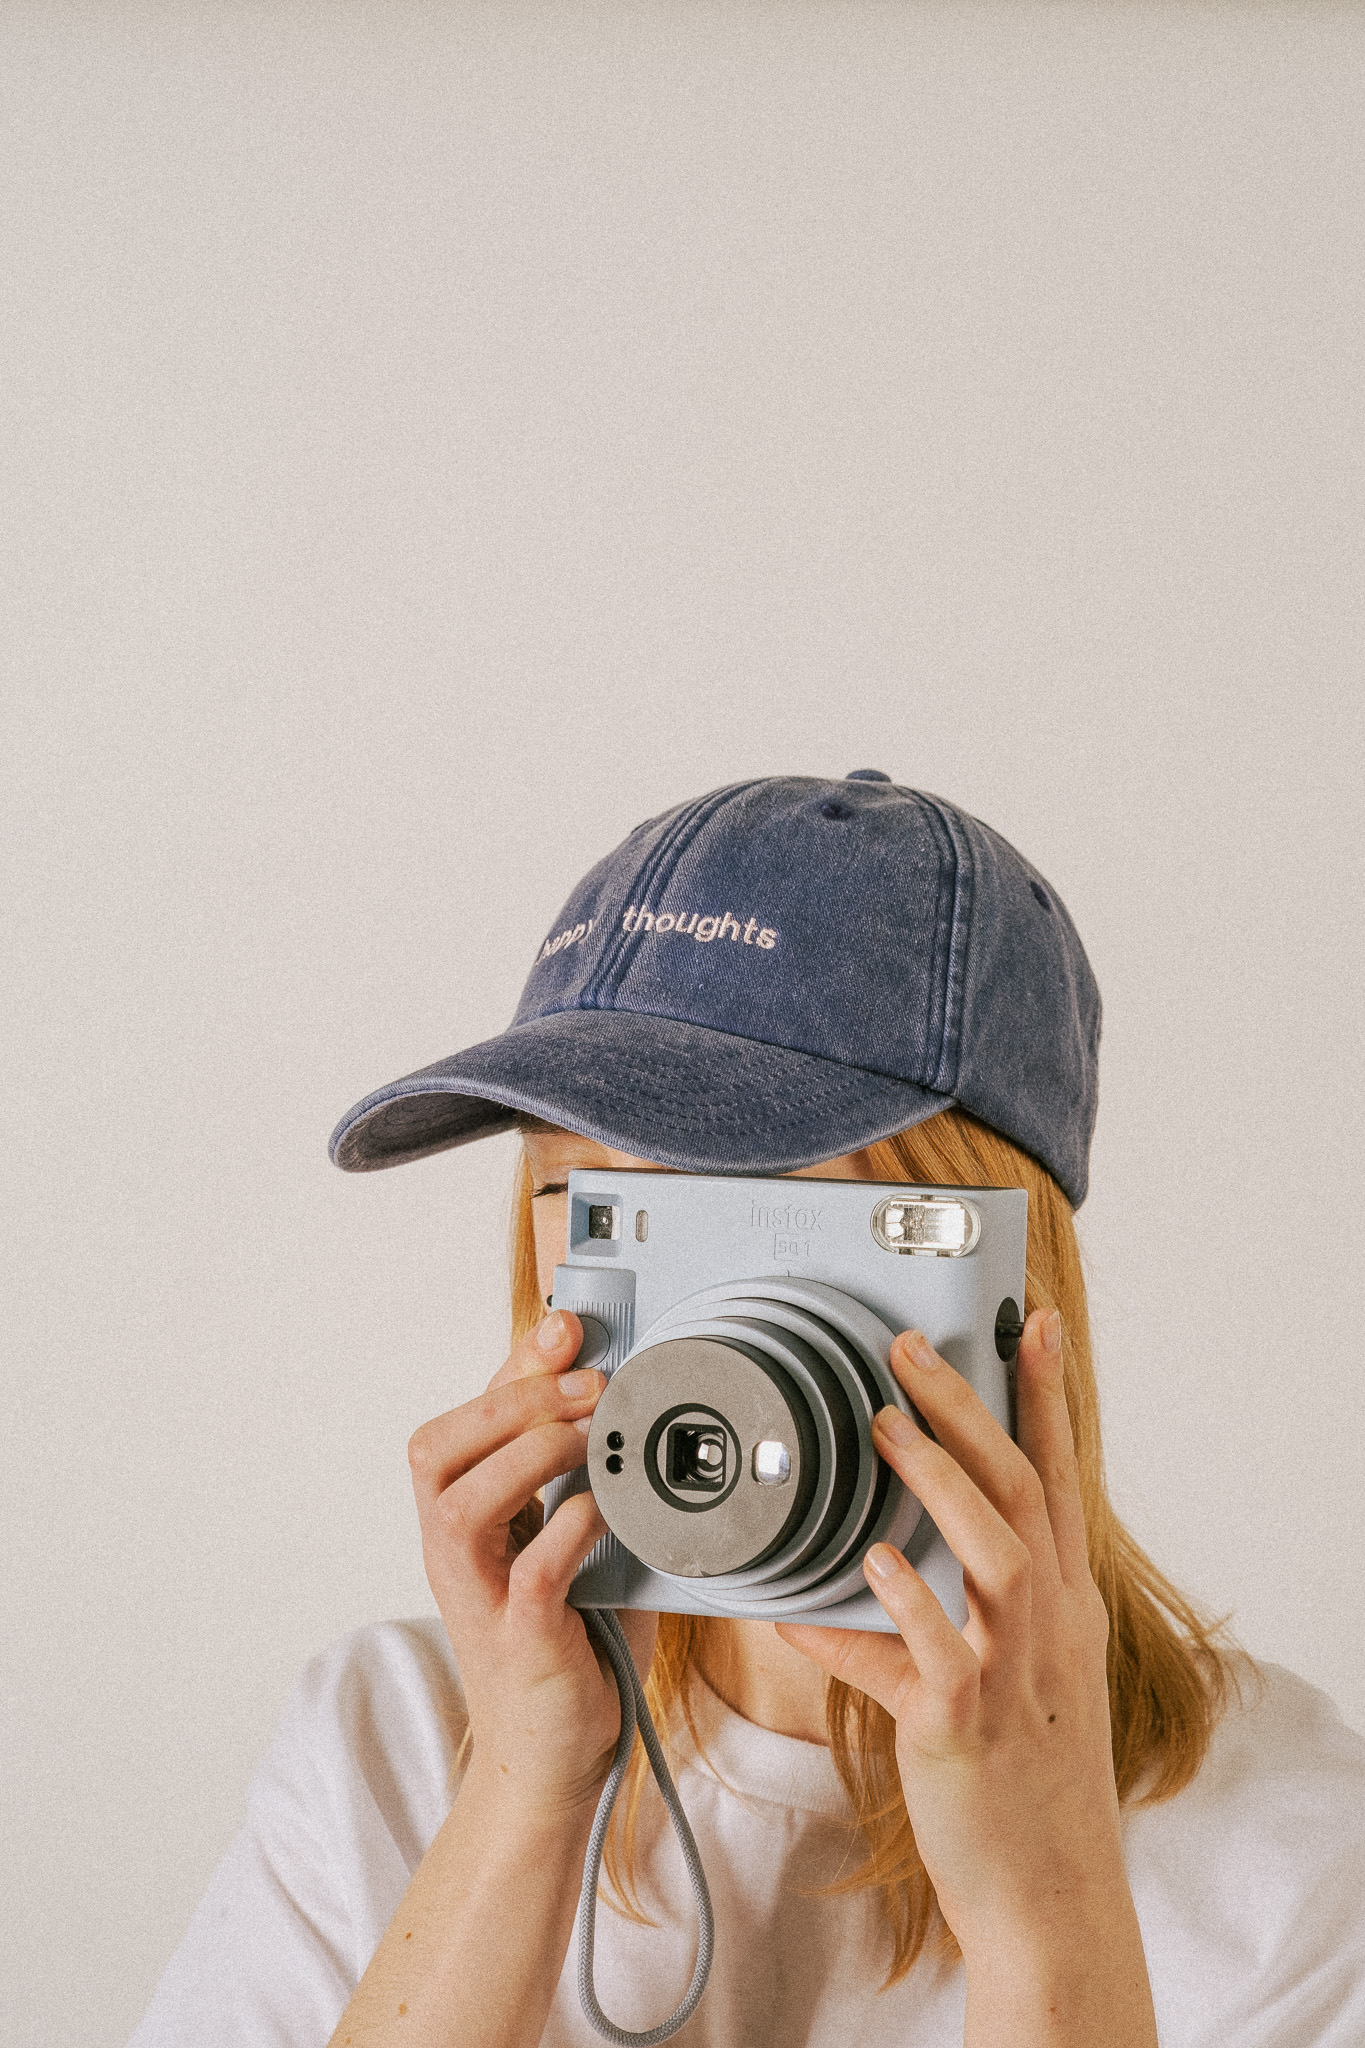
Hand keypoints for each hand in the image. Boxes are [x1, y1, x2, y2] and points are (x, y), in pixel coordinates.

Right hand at [408, 1311, 657, 1820]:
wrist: (552, 1760)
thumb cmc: (571, 1639)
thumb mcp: (573, 1539)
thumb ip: (588, 1477)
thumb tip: (634, 1397)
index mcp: (465, 1516)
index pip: (464, 1418)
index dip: (512, 1365)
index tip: (566, 1325)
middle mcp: (454, 1552)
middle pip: (437, 1449)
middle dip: (516, 1399)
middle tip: (591, 1386)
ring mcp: (478, 1599)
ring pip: (461, 1502)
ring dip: (529, 1453)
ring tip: (593, 1437)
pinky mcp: (518, 1643)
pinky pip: (529, 1574)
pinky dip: (567, 1531)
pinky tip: (605, 1513)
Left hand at [777, 1310, 1137, 1972]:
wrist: (1046, 1895)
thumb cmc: (1017, 1778)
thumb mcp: (1014, 1676)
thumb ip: (954, 1607)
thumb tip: (877, 1554)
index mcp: (1061, 1607)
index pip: (1061, 1478)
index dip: (1048, 1398)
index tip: (1034, 1326)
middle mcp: (1048, 1628)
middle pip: (1022, 1492)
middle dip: (970, 1411)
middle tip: (911, 1348)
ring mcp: (1011, 1676)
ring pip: (994, 1555)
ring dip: (939, 1483)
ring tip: (884, 1428)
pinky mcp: (961, 1728)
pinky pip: (926, 1655)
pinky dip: (893, 1605)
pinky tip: (861, 1563)